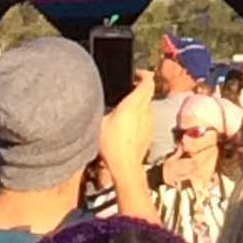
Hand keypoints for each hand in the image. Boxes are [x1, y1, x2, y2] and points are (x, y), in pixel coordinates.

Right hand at [100, 69, 154, 207]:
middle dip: (140, 88)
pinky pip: (147, 119)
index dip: (143, 74)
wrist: (126, 167)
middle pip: (149, 92)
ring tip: (126, 110)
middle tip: (127, 91)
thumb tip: (92, 101)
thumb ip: (98, 109)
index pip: (148, 81)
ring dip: (140, 104)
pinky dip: (141, 117)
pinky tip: (129, 126)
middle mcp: (145, 110)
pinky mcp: (150, 133)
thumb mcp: (99, 124)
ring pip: (148, 106)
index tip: (134, 75)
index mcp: (134, 104)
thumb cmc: (111, 145)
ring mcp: (150, 122)